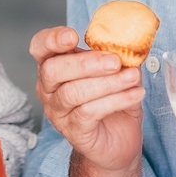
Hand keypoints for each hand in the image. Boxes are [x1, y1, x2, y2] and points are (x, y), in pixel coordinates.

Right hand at [31, 26, 143, 176]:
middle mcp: (49, 88)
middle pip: (53, 70)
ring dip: (107, 83)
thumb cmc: (113, 100)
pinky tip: (135, 94)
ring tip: (132, 77)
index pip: (40, 47)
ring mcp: (58, 112)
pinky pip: (89, 112)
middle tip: (115, 61)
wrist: (119, 140)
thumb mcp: (116, 72)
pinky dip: (115, 100)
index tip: (73, 36)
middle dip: (85, 63)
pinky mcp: (73, 131)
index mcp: (55, 65)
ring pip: (72, 93)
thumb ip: (118, 56)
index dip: (51, 40)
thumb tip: (131, 44)